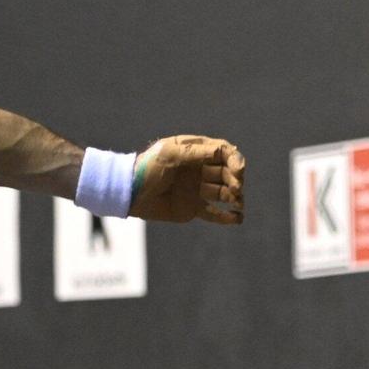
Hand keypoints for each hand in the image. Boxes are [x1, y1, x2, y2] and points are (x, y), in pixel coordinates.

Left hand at [130, 136, 244, 224]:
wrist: (130, 193)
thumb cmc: (147, 168)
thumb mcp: (169, 154)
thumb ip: (194, 153)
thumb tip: (222, 150)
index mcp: (197, 153)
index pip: (224, 153)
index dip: (235, 160)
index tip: (238, 169)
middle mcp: (200, 170)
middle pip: (227, 173)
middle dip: (235, 180)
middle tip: (235, 188)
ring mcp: (198, 190)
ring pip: (224, 193)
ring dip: (234, 197)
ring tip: (238, 203)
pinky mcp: (193, 208)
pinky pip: (214, 213)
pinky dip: (226, 217)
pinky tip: (237, 218)